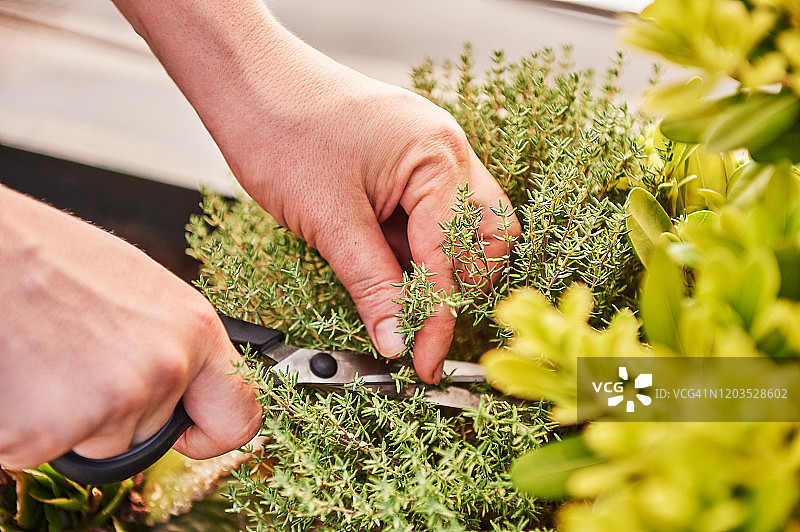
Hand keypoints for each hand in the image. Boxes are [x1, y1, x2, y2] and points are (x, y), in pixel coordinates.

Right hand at [0, 186, 260, 469]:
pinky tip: (18, 376)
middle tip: (76, 360)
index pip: (239, 416)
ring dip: (67, 418)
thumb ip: (172, 342)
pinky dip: (21, 427)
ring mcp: (111, 403)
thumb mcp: (142, 290)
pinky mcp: (47, 431)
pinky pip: (39, 451)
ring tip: (43, 357)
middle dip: (115, 414)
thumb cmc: (52, 259)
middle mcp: (165, 369)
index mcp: (195, 331)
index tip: (190, 433)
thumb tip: (186, 378)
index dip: (211, 433)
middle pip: (149, 433)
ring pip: (97, 444)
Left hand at [112, 0, 519, 382]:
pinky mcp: (409, 163)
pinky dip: (416, 248)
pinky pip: (431, 215)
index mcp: (439, 159)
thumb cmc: (281, 129)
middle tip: (422, 322)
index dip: (437, 318)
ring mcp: (431, 155)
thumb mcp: (329, 219)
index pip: (452, 258)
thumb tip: (398, 340)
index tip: (423, 363)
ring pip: (464, 228)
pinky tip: (388, 267)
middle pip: (487, 237)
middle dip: (461, 284)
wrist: (246, 80)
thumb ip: (371, 283)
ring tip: (399, 296)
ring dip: (440, 268)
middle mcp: (448, 152)